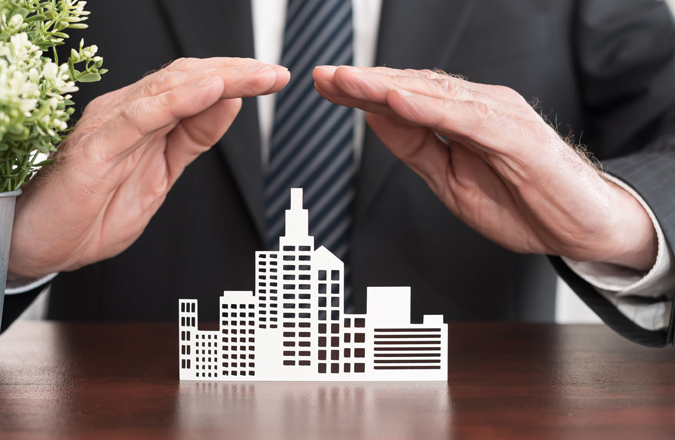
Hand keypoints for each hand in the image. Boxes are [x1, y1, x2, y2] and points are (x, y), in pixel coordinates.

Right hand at [8, 58, 289, 278]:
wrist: (42, 248)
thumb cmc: (93, 212)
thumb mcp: (161, 175)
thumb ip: (192, 139)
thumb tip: (229, 104)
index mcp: (142, 118)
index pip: (193, 85)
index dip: (235, 79)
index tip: (272, 79)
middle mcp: (125, 112)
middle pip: (186, 78)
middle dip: (236, 74)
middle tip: (275, 74)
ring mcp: (108, 126)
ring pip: (168, 89)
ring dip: (218, 80)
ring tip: (257, 77)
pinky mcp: (94, 149)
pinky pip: (140, 117)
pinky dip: (176, 100)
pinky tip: (209, 91)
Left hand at [314, 66, 655, 270]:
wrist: (582, 229)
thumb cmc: (522, 203)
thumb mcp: (449, 180)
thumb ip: (415, 147)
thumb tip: (375, 117)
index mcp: (461, 118)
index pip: (404, 97)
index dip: (363, 91)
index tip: (326, 84)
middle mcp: (479, 108)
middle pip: (413, 88)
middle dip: (365, 82)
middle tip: (324, 75)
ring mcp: (501, 118)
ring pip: (435, 95)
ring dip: (387, 87)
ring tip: (348, 82)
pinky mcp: (520, 137)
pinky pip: (469, 120)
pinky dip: (431, 109)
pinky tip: (398, 101)